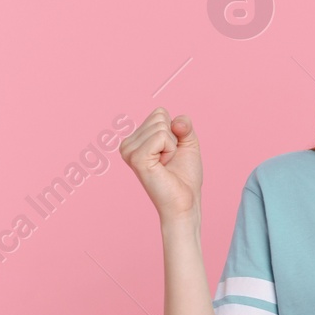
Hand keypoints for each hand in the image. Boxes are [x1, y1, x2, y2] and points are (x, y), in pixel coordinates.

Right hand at [120, 108, 201, 223]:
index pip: (159, 113)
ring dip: (172, 146)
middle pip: (160, 117)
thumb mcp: (187, 142)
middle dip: (173, 138)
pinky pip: (161, 136)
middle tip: (169, 160)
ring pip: (161, 126)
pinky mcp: (136, 157)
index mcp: (135, 140)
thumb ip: (184, 124)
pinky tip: (164, 165)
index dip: (174, 131)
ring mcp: (129, 151)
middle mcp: (127, 144)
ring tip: (166, 164)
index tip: (171, 152)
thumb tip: (176, 120)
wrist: (185, 202)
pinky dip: (170, 149)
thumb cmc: (184, 176)